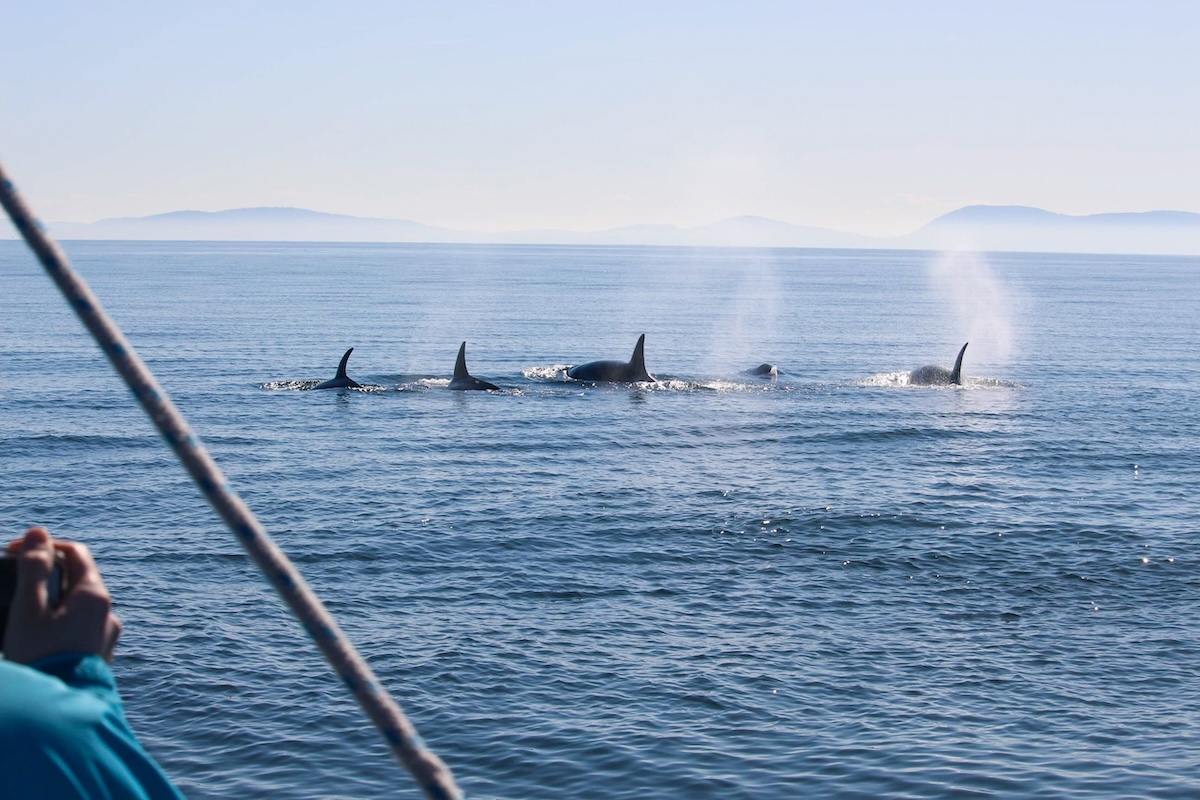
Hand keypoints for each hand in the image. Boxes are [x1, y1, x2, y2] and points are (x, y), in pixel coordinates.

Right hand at [3, 527, 121, 663]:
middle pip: (77, 579)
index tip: (14, 552)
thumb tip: (39, 532)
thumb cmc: (39, 659)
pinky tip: (37, 639)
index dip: (44, 546)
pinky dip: (58, 623)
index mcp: (95, 596)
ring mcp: (106, 636)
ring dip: (51, 601)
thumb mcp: (28, 610)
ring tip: (21, 616)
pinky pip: (79, 628)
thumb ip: (33, 569)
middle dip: (45, 575)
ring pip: (77, 605)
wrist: (56, 716)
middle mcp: (108, 613)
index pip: (75, 553)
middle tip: (13, 585)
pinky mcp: (98, 656)